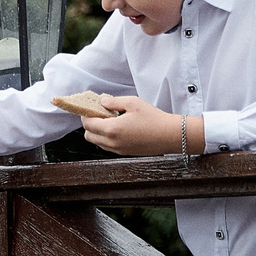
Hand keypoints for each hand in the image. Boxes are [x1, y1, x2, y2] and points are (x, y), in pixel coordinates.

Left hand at [78, 96, 195, 156]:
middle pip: (88, 135)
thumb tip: (102, 102)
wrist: (169, 135)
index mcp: (112, 129)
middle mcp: (112, 142)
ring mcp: (117, 149)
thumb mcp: (133, 103)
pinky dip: (106, 138)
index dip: (86, 115)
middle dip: (89, 125)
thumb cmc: (153, 118)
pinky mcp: (124, 152)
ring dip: (97, 132)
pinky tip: (117, 128)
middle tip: (99, 114)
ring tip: (110, 121)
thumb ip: (114, 102)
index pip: (88, 124)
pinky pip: (107, 146)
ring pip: (97, 142)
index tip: (89, 108)